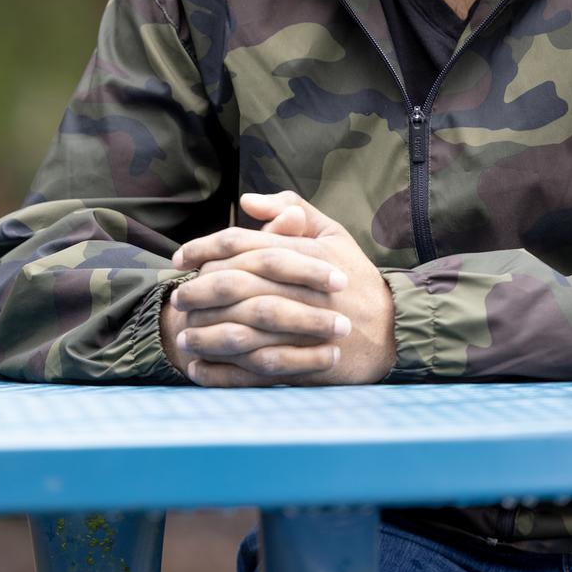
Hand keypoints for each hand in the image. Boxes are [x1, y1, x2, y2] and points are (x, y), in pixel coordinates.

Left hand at [162, 192, 395, 386]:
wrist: (394, 328)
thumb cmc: (356, 276)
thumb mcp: (331, 232)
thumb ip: (292, 208)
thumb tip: (248, 200)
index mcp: (303, 253)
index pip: (242, 244)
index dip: (204, 249)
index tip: (179, 258)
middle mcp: (300, 288)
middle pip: (236, 285)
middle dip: (199, 292)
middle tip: (177, 298)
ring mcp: (303, 328)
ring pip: (243, 329)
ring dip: (207, 333)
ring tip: (183, 336)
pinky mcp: (306, 363)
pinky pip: (257, 368)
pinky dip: (225, 371)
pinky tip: (201, 369)